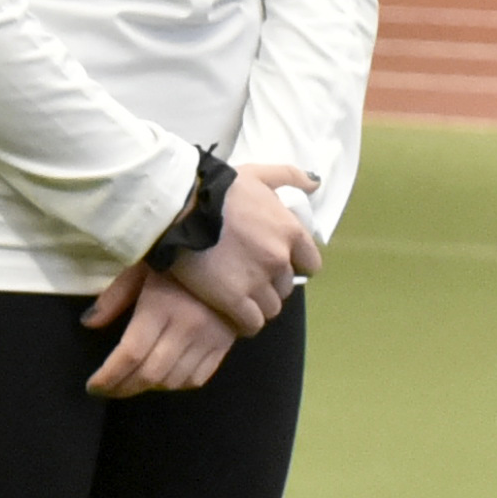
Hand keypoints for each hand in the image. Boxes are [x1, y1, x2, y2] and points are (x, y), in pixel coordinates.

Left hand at [78, 256, 238, 394]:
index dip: (109, 377)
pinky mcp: (224, 345)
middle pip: (151, 374)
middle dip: (123, 388)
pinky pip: (198, 378)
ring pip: (174, 381)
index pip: (131, 354)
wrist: (227, 252)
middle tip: (108, 390)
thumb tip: (88, 323)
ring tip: (131, 382)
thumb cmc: (176, 258)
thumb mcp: (139, 269)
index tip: (93, 386)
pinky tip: (162, 378)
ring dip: (148, 388)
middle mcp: (187, 327)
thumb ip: (114, 297)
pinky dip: (176, 385)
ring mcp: (209, 339)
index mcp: (161, 306)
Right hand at [161, 162, 323, 334]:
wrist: (181, 206)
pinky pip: (251, 323)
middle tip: (249, 277)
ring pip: (271, 308)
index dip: (295, 265)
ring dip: (258, 304)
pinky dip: (244, 322)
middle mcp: (280, 259)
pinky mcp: (234, 300)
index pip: (311, 264)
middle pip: (286, 287)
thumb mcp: (258, 174)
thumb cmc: (219, 188)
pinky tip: (232, 314)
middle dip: (272, 284)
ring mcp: (258, 282)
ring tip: (239, 297)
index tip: (276, 263)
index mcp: (290, 231)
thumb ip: (290, 176)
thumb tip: (315, 182)